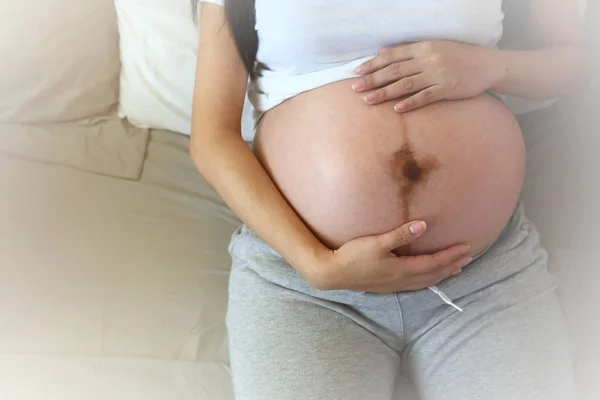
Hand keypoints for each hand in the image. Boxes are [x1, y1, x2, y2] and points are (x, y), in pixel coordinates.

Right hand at [309, 221, 471, 293]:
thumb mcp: (376, 242)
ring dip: (443, 274)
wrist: (333, 273)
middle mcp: (402, 280)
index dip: (451, 255)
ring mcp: (394, 285)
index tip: (466, 247)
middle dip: (452, 265)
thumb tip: (424, 226)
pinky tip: (428, 278)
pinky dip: (429, 280)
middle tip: (469, 258)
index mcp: (402, 269)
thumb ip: (400, 234)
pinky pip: (416, 284)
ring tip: (456, 269)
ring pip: (426, 281)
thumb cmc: (353, 256)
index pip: (434, 263)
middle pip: (434, 274)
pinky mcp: (388, 286)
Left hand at [352, 40, 503, 111]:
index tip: (357, 71)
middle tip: (355, 87)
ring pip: (406, 84)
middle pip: (395, 70)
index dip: (374, 63)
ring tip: (368, 100)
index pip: (393, 56)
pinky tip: (396, 110)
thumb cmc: (459, 56)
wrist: (488, 65)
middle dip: (373, 79)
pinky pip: (425, 97)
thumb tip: (383, 52)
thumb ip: (410, 50)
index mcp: (423, 47)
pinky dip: (410, 103)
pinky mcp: (447, 89)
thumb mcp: (434, 47)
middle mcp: (428, 59)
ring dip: (385, 92)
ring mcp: (438, 74)